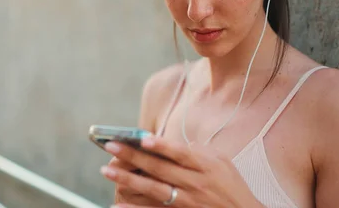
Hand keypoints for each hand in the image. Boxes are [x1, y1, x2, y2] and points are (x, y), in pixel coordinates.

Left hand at [100, 137, 262, 207]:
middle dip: (133, 156)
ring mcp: (188, 202)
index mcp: (205, 166)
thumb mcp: (222, 161)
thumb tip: (173, 142)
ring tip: (106, 170)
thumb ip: (199, 150)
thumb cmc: (232, 186)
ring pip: (154, 190)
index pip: (180, 153)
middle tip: (110, 146)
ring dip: (128, 179)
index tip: (141, 137)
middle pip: (160, 169)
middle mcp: (196, 184)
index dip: (161, 145)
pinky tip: (117, 204)